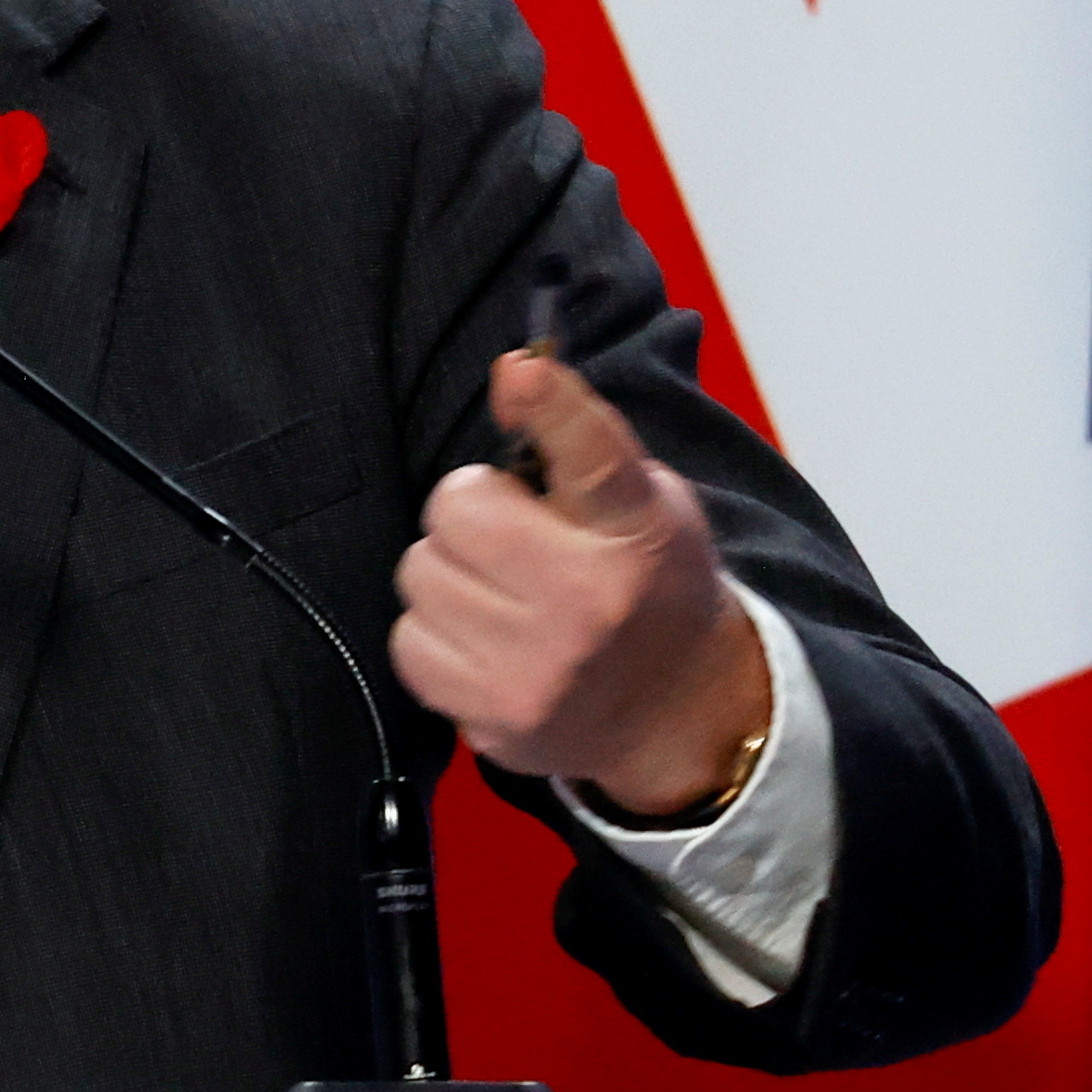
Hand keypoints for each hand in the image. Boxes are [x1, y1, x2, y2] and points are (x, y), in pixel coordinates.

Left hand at [390, 353, 770, 815]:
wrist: (680, 717)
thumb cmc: (649, 587)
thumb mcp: (648, 503)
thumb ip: (581, 441)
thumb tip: (511, 374)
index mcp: (638, 532)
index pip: (590, 454)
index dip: (552, 405)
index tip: (523, 372)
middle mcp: (590, 601)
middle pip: (456, 507)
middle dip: (471, 512)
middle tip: (511, 537)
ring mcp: (539, 668)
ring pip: (421, 573)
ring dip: (449, 574)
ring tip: (501, 595)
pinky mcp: (495, 718)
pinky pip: (410, 642)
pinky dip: (435, 636)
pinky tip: (484, 642)